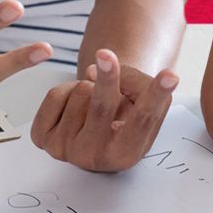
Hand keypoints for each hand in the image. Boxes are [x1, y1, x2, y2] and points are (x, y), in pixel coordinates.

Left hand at [30, 48, 177, 171]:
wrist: (95, 133)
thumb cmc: (125, 115)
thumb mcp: (142, 104)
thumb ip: (136, 87)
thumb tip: (94, 74)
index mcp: (127, 154)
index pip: (144, 119)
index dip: (156, 94)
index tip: (170, 75)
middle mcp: (95, 158)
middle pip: (102, 107)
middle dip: (107, 77)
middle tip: (106, 54)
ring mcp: (66, 151)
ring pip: (79, 93)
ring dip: (90, 84)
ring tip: (96, 97)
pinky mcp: (43, 139)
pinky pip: (55, 95)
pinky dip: (67, 89)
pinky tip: (75, 103)